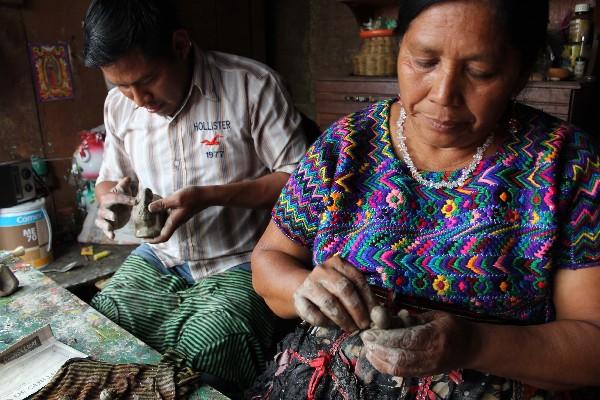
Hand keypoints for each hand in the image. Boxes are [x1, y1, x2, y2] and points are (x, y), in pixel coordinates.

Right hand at [95, 177, 134, 239]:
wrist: (115, 207)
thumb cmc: (120, 197)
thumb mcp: (122, 191)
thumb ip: (124, 184)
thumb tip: (127, 178)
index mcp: (108, 198)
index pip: (116, 198)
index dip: (125, 199)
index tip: (136, 201)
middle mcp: (103, 208)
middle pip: (104, 210)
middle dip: (108, 214)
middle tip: (114, 216)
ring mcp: (103, 218)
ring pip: (102, 222)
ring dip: (106, 225)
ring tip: (111, 228)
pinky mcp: (105, 226)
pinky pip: (105, 230)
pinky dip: (108, 234)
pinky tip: (113, 237)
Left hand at [145, 186, 205, 243]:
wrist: (206, 195)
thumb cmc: (192, 197)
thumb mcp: (176, 199)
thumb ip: (162, 204)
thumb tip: (149, 208)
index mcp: (174, 222)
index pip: (163, 237)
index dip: (153, 241)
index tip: (144, 240)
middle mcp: (176, 222)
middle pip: (162, 233)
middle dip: (151, 233)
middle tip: (141, 229)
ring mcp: (178, 218)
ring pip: (164, 225)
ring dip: (155, 224)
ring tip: (145, 218)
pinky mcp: (179, 213)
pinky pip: (167, 218)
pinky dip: (160, 216)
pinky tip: (155, 208)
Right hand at [293, 255, 376, 331]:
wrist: (305, 289)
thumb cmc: (334, 290)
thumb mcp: (349, 286)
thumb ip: (365, 298)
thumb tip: (381, 315)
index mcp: (338, 263)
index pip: (357, 280)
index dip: (369, 299)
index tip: (376, 315)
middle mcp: (322, 270)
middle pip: (344, 289)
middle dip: (357, 310)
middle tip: (364, 325)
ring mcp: (308, 283)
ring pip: (329, 303)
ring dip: (343, 319)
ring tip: (352, 329)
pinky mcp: (298, 298)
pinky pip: (313, 314)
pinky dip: (326, 323)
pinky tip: (333, 326)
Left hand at [360, 311, 476, 376]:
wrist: (472, 348)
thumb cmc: (451, 326)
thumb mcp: (434, 315)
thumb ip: (410, 318)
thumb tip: (383, 316)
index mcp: (436, 336)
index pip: (406, 339)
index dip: (384, 337)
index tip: (369, 332)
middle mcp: (433, 355)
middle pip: (399, 357)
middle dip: (378, 349)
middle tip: (365, 339)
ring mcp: (429, 368)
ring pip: (399, 369)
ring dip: (379, 360)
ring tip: (368, 348)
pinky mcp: (425, 375)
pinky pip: (401, 373)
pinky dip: (385, 366)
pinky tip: (376, 357)